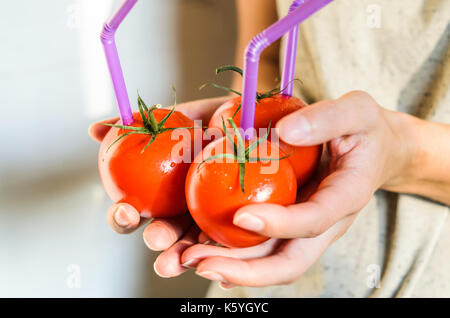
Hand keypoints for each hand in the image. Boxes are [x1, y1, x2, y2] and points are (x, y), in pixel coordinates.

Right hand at [88, 96, 228, 276]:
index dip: (123, 217)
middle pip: (161, 233)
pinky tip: (221, 261)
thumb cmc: (216, 118)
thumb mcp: (180, 115)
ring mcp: (207, 220)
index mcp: (160, 192)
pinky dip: (221, 253)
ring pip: (191, 246)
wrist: (258, 119)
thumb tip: (93, 130)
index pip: (132, 212)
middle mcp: (181, 210)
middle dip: (155, 241)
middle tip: (156, 239)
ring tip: (184, 260)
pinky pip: (228, 244)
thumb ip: (139, 124)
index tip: (126, 210)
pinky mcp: (237, 227)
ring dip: (182, 257)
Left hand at [179, 91, 418, 287]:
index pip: (313, 220)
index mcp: (345, 198)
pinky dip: (228, 249)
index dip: (279, 224)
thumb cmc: (365, 129)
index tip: (241, 216)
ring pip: (267, 260)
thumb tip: (286, 130)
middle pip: (287, 261)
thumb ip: (328, 118)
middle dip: (244, 270)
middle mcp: (323, 225)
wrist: (373, 150)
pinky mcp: (287, 224)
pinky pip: (259, 244)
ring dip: (227, 265)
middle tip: (199, 262)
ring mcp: (303, 229)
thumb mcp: (358, 111)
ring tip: (186, 258)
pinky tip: (197, 244)